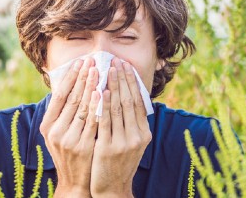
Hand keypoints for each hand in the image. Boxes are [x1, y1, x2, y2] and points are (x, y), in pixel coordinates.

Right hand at [40, 58, 99, 196]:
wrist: (75, 183)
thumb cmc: (70, 153)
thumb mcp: (59, 134)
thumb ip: (62, 113)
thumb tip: (70, 85)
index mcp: (47, 126)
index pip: (59, 96)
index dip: (70, 77)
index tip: (80, 62)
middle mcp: (55, 132)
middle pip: (71, 98)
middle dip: (83, 77)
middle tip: (92, 60)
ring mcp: (69, 139)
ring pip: (82, 108)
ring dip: (92, 87)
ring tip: (99, 70)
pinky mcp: (83, 146)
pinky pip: (93, 121)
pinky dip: (98, 106)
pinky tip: (103, 92)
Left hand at [90, 58, 151, 196]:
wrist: (111, 188)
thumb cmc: (118, 163)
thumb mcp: (130, 144)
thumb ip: (130, 124)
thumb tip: (127, 98)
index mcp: (144, 134)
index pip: (139, 102)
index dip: (133, 83)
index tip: (126, 66)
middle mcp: (137, 137)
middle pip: (130, 101)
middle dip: (123, 79)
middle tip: (117, 61)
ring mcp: (124, 142)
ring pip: (118, 108)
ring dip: (113, 86)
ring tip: (108, 69)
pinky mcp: (109, 148)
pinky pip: (106, 121)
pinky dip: (104, 104)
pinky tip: (101, 91)